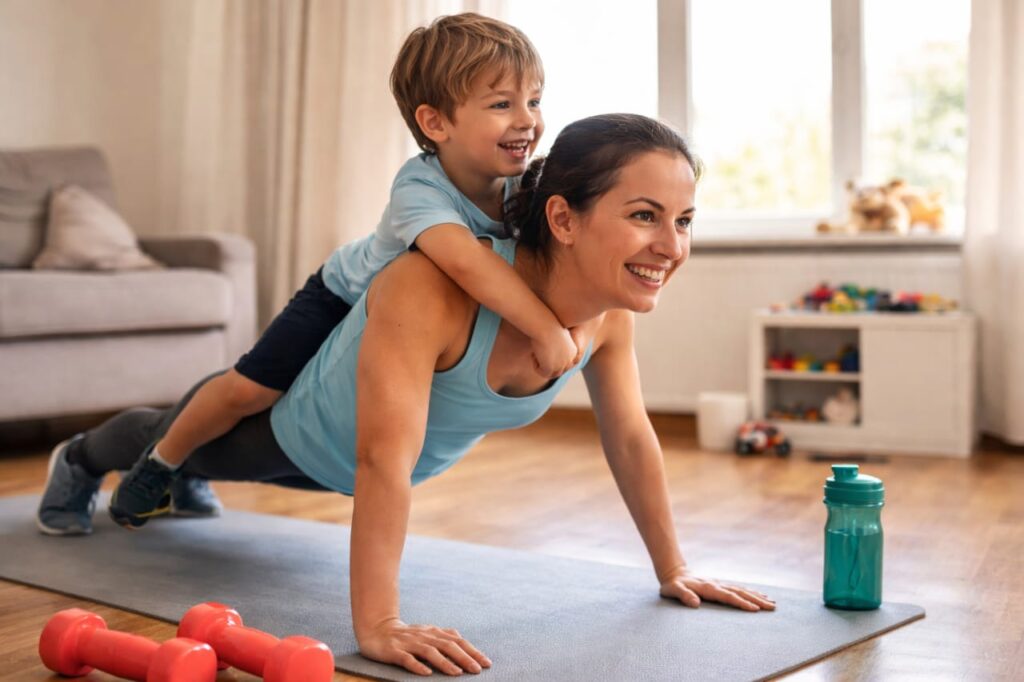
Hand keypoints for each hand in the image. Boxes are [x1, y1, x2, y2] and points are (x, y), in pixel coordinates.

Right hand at [358, 617, 491, 675]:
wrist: (376, 629)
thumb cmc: (407, 636)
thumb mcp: (427, 634)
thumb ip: (444, 638)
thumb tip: (463, 644)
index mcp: (434, 632)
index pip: (457, 641)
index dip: (472, 651)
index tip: (486, 663)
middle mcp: (424, 636)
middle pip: (447, 645)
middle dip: (464, 658)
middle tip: (477, 670)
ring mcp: (409, 643)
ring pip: (429, 652)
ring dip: (445, 663)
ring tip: (457, 673)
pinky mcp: (394, 651)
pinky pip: (407, 659)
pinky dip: (417, 666)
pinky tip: (426, 673)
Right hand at [531, 326, 578, 378]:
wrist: (545, 326)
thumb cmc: (548, 327)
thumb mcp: (555, 336)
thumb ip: (556, 346)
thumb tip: (550, 354)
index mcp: (574, 352)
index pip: (565, 365)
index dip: (554, 363)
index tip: (545, 356)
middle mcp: (570, 360)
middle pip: (559, 372)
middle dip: (548, 367)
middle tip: (538, 359)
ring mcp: (561, 365)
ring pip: (551, 374)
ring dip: (542, 367)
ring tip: (536, 355)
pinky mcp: (551, 368)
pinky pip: (542, 373)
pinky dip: (536, 365)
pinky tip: (534, 354)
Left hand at [659, 568, 775, 611]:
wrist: (675, 573)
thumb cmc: (673, 585)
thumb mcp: (673, 590)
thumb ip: (683, 595)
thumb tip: (695, 603)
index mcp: (708, 588)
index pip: (728, 596)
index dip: (741, 603)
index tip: (754, 609)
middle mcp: (717, 585)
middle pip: (740, 592)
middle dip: (756, 600)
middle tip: (772, 607)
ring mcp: (720, 584)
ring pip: (742, 590)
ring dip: (757, 596)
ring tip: (772, 603)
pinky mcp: (721, 585)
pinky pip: (739, 589)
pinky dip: (751, 592)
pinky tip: (761, 595)